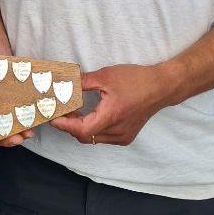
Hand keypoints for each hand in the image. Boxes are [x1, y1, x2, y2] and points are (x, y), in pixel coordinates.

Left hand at [50, 64, 169, 145]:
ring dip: (81, 128)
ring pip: (94, 138)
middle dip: (69, 125)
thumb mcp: (105, 76)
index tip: (52, 117)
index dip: (64, 125)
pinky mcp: (126, 136)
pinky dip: (93, 129)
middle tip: (60, 111)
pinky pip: (103, 137)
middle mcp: (117, 132)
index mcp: (111, 117)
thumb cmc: (136, 80)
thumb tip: (64, 82)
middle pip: (85, 136)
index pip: (81, 129)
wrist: (161, 87)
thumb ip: (83, 81)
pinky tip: (88, 115)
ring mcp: (123, 136)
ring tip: (73, 111)